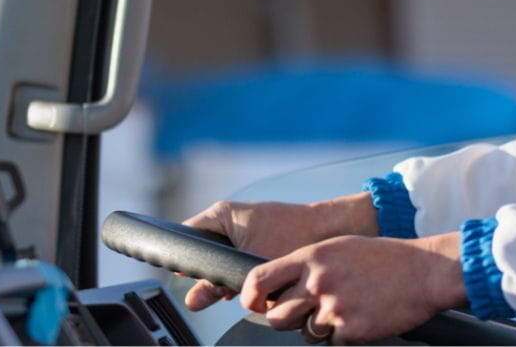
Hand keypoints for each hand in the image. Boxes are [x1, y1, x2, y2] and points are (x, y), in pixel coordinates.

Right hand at [182, 193, 378, 310]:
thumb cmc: (295, 238)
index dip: (183, 261)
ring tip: (240, 289)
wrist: (332, 229)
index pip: (186, 237)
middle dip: (209, 277)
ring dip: (229, 280)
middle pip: (202, 253)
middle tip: (219, 291)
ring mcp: (243, 230)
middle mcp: (229, 220)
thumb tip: (192, 300)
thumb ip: (218, 284)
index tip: (186, 281)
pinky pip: (240, 262)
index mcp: (221, 214)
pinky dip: (244, 277)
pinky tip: (254, 289)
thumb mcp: (251, 266)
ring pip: (222, 261)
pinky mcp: (258, 241)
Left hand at [241, 232, 466, 344]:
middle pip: (276, 316)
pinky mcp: (350, 331)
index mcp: (312, 257)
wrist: (424, 271)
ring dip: (319, 328)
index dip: (250, 297)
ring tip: (347, 307)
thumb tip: (281, 288)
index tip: (255, 304)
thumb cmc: (384, 257)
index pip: (259, 279)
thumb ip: (308, 265)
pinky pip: (332, 342)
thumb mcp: (339, 248)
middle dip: (285, 320)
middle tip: (304, 314)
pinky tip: (361, 316)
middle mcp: (318, 282)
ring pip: (305, 333)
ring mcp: (334, 308)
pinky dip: (344, 335)